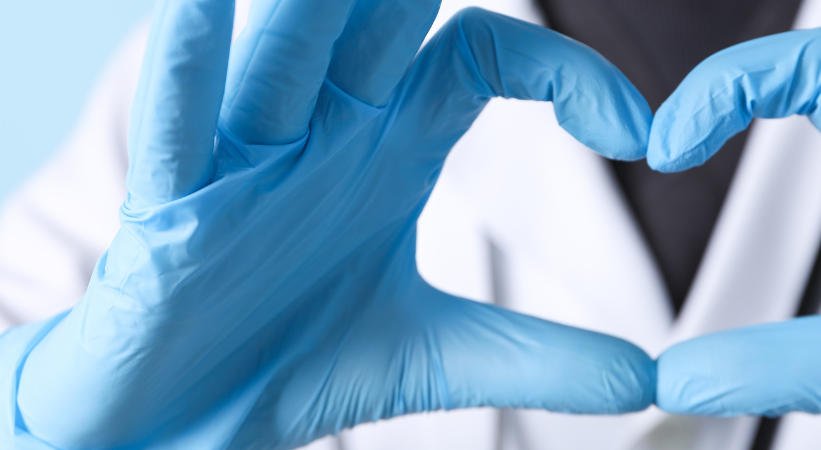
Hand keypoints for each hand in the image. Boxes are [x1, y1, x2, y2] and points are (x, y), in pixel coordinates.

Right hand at [5, 1, 654, 447]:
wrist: (183, 418)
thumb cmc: (291, 358)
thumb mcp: (435, 357)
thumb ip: (538, 359)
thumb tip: (646, 381)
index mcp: (391, 147)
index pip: (485, 58)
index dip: (567, 76)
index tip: (641, 134)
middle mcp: (327, 132)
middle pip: (383, 22)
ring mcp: (250, 161)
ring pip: (287, 53)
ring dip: (316, 6)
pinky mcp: (174, 209)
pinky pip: (179, 127)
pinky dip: (187, 72)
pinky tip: (197, 13)